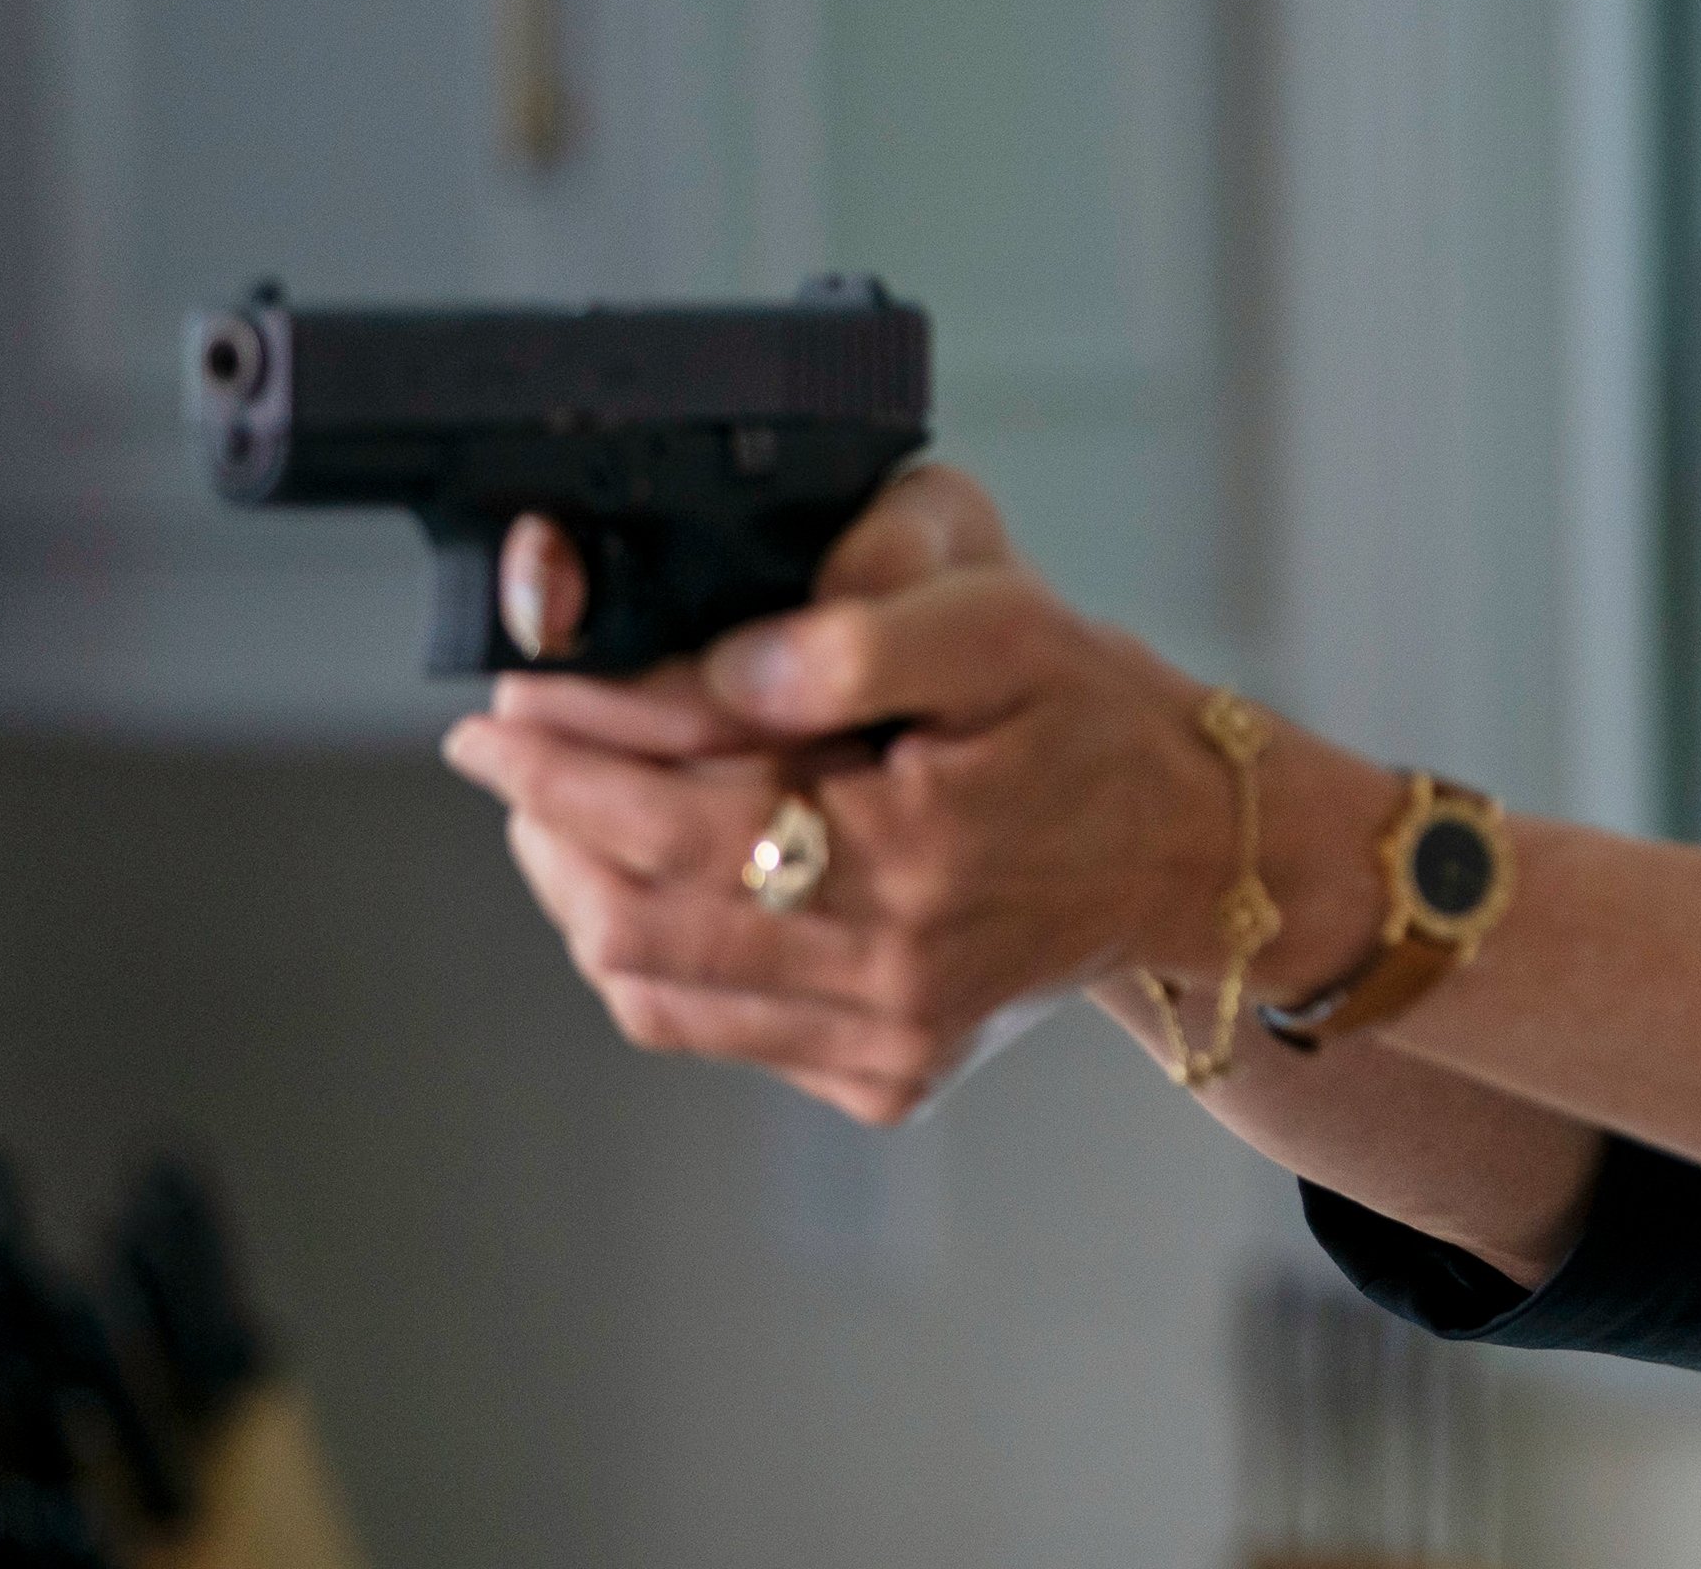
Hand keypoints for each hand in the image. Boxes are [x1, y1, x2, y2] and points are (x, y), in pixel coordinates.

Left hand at [444, 468, 1375, 1122]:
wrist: (1195, 847)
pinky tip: (648, 878)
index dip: (569, 756)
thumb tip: (714, 678)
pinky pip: (711, 1030)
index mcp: (917, 859)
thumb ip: (853, 640)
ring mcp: (888, 1040)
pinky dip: (650, 954)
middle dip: (546, 823)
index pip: (676, 817)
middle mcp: (894, 975)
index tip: (505, 702)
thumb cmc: (1097, 718)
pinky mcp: (887, 1073)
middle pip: (634, 918)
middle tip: (509, 748)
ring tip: (556, 808)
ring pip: (651, 989)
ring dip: (578, 893)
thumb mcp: (1002, 626)